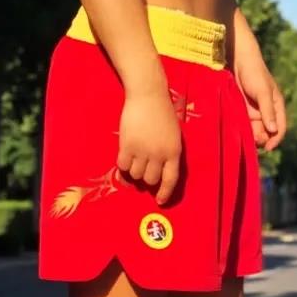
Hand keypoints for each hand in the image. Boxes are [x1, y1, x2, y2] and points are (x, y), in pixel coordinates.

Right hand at [117, 86, 182, 204]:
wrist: (148, 95)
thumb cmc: (162, 112)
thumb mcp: (173, 134)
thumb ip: (168, 152)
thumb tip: (159, 172)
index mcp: (174, 151)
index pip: (170, 180)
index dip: (165, 193)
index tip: (160, 201)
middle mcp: (159, 154)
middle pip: (151, 179)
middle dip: (147, 178)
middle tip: (143, 170)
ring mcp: (142, 151)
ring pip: (136, 174)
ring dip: (134, 170)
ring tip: (134, 159)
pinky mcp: (127, 146)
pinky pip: (123, 166)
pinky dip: (123, 165)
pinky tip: (124, 157)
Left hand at [235, 53, 286, 152]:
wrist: (238, 61)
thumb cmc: (254, 73)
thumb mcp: (263, 92)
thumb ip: (268, 111)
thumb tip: (273, 131)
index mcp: (276, 106)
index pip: (280, 128)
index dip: (276, 139)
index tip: (268, 148)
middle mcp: (266, 111)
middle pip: (267, 132)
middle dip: (263, 139)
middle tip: (255, 142)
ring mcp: (254, 111)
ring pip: (255, 131)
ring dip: (253, 137)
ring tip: (247, 139)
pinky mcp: (242, 110)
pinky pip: (245, 125)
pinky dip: (243, 131)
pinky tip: (239, 133)